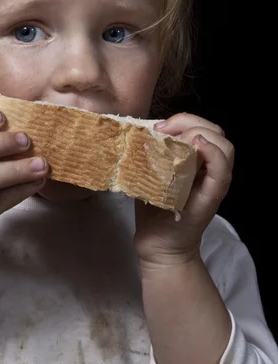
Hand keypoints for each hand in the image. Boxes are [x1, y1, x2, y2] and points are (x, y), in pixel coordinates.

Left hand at [133, 113, 234, 269]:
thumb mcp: (151, 172)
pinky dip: (213, 154)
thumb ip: (153, 151)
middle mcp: (209, 168)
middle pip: (215, 130)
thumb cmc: (153, 207)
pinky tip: (198, 147)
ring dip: (200, 134)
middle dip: (189, 122)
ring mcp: (214, 182)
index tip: (156, 127)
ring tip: (177, 140)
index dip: (182, 119)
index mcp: (196, 159)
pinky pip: (222, 171)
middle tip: (162, 131)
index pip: (202, 126)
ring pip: (224, 146)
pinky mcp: (212, 197)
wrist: (157, 244)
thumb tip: (140, 128)